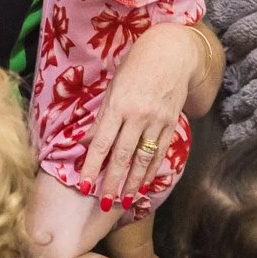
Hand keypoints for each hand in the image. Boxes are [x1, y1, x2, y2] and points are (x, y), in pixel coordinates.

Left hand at [78, 24, 196, 208]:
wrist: (172, 53)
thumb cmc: (135, 67)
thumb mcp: (113, 88)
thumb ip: (101, 117)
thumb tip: (87, 142)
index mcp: (118, 105)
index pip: (102, 143)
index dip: (92, 166)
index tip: (84, 185)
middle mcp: (138, 116)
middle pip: (122, 156)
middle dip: (113, 182)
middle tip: (104, 204)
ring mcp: (157, 121)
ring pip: (143, 159)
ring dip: (133, 183)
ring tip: (125, 201)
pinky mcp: (171, 124)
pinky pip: (159, 153)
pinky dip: (151, 171)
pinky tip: (144, 184)